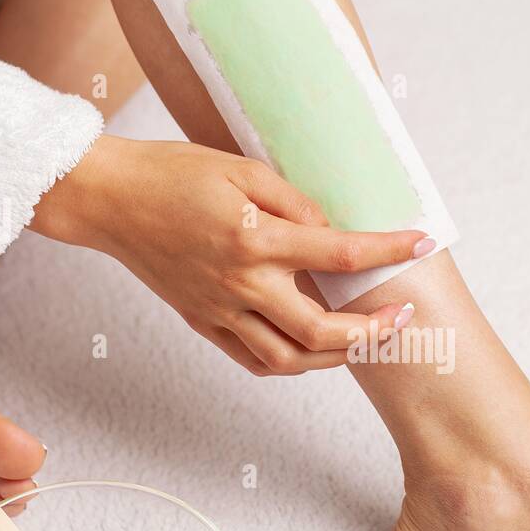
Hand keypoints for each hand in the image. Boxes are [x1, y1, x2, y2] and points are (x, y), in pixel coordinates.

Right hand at [36, 135, 431, 375]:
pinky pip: (254, 359)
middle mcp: (241, 284)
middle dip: (372, 328)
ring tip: (366, 340)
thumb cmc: (172, 173)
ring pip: (290, 358)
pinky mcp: (203, 322)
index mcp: (255, 239)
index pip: (340, 254)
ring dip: (336, 357)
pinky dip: (290, 362)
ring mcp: (220, 310)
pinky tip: (313, 350)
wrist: (108, 200)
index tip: (421, 241)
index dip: (388, 250)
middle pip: (322, 329)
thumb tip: (330, 229)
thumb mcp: (240, 168)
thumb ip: (293, 201)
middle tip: (403, 315)